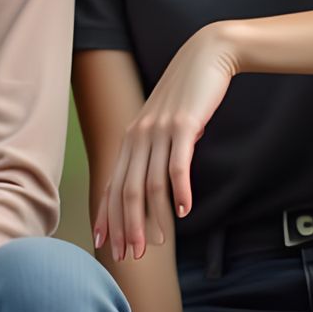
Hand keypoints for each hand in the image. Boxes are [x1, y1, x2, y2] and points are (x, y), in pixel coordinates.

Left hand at [95, 24, 236, 260]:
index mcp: (130, 139)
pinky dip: (180, 190)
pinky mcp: (184, 125)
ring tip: (156, 244)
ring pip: (149, 183)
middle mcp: (138, 136)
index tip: (106, 244)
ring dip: (152, 217)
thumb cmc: (187, 94)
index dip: (108, 217)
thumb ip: (155, 150)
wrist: (206, 56)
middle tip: (131, 255)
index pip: (113, 185)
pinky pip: (178, 164)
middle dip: (127, 227)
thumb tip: (157, 182)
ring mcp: (160, 131)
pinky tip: (185, 211)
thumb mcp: (163, 124)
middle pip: (126, 191)